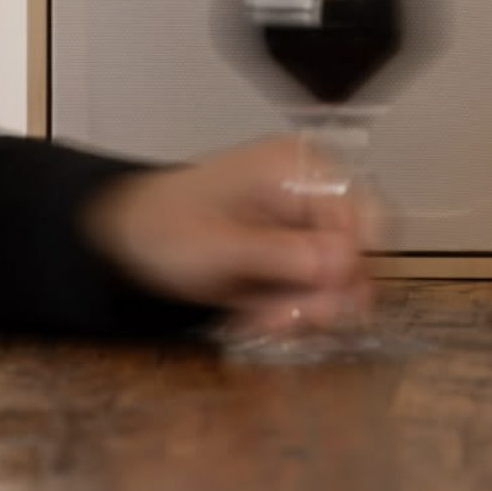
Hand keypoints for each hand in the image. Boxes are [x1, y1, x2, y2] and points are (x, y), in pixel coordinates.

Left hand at [81, 137, 378, 330]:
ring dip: (304, 312)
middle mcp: (312, 191)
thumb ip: (282, 255)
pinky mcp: (296, 252)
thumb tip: (345, 264)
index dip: (349, 269)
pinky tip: (256, 317)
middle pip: (356, 253)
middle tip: (280, 322)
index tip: (320, 306)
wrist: (130, 237)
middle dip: (322, 299)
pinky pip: (317, 292)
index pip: (360, 217)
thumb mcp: (219, 247)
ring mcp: (305, 223)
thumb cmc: (164, 227)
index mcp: (298, 168)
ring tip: (259, 321)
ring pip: (340, 282)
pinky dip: (291, 312)